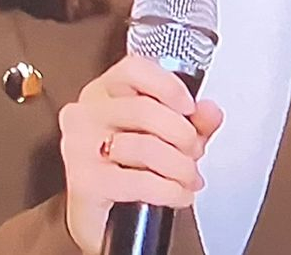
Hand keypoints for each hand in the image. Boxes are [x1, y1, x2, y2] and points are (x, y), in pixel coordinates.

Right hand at [60, 56, 224, 254]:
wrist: (102, 221)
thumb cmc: (128, 171)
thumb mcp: (168, 139)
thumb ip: (193, 121)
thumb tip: (210, 111)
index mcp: (104, 92)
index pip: (133, 69)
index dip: (168, 86)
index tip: (189, 107)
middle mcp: (86, 114)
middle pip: (144, 108)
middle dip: (182, 134)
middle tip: (194, 151)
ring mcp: (80, 147)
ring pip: (144, 146)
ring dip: (179, 166)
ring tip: (188, 177)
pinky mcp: (85, 181)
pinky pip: (139, 181)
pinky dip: (169, 190)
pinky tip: (178, 194)